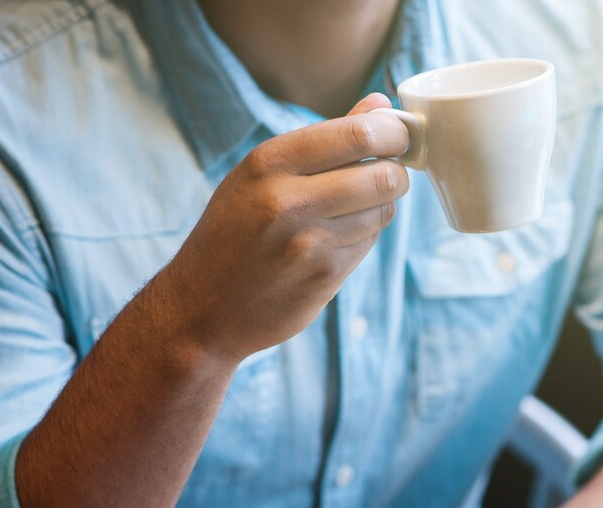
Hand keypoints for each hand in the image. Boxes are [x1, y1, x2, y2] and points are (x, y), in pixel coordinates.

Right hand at [155, 93, 409, 363]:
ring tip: (353, 208)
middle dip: (397, 171)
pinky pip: (370, 243)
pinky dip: (366, 236)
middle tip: (390, 172)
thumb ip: (324, 140)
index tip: (401, 135)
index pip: (357, 134)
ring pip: (383, 210)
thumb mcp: (261, 174)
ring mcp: (309, 242)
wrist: (201, 308)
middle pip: (383, 174)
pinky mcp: (325, 276)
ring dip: (381, 206)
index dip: (394, 133)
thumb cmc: (234, 231)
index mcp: (268, 163)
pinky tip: (338, 238)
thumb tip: (379, 104)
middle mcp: (288, 200)